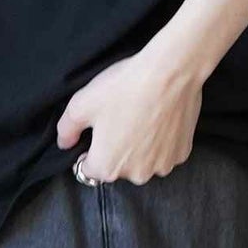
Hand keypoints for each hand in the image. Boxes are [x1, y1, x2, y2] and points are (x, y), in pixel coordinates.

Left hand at [55, 44, 203, 184]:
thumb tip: (65, 144)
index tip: (97, 128)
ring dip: (140, 146)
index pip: (88, 168)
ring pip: (143, 160)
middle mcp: (135, 176)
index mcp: (107, 168)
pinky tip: (160, 116)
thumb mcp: (81, 103)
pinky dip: (161, 140)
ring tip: (141, 114)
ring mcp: (162, 166)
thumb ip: (66, 129)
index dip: (89, 148)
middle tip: (121, 115)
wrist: (170, 72)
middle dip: (116, 147)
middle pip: (118, 166)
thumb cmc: (123, 88)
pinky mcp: (182, 153)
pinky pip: (165, 151)